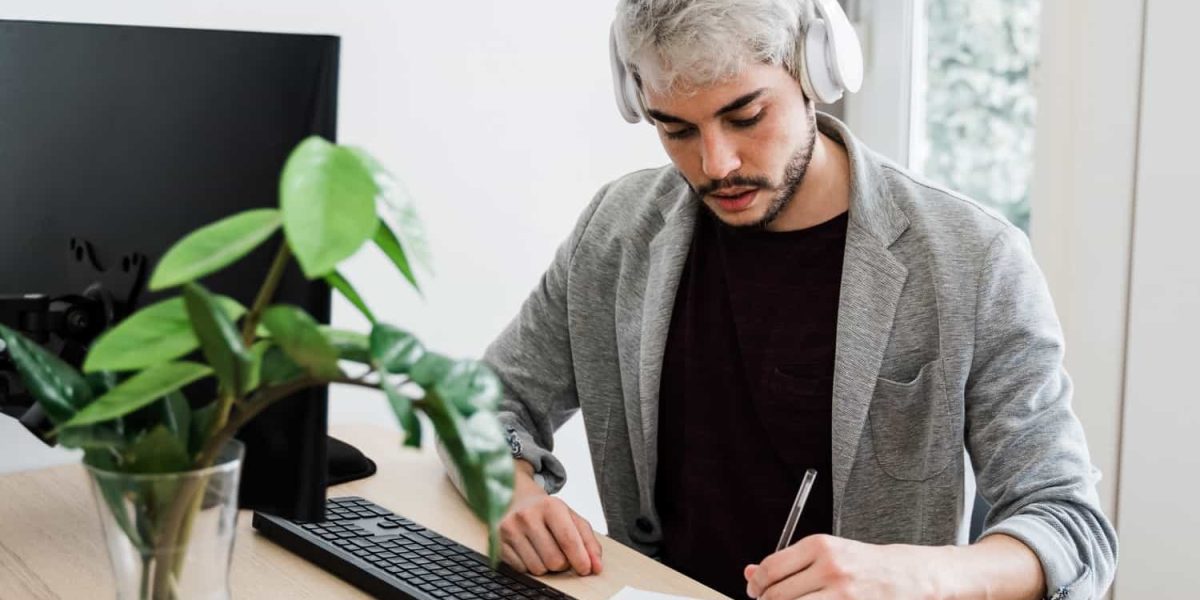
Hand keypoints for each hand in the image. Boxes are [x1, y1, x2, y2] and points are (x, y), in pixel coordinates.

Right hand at [498, 460, 602, 575]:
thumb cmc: (545, 510)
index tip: (586, 569)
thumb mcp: (570, 517)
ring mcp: (510, 529)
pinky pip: (522, 570)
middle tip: (561, 553)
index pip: (568, 540)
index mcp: (550, 506)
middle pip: (554, 560)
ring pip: (538, 569)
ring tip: (544, 550)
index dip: (580, 559)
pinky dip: (530, 566)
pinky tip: (530, 551)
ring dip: (546, 566)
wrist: (514, 496)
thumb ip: (588, 541)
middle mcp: (527, 516)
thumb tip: (596, 566)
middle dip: (563, 563)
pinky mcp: (498, 542)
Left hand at [743, 534, 943, 598]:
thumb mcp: (826, 553)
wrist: (908, 575)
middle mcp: (830, 568)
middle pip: (778, 595)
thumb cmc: (863, 564)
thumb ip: (788, 562)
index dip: (756, 585)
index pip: (770, 569)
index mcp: (820, 546)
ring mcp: (842, 593)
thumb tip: (750, 573)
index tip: (755, 591)